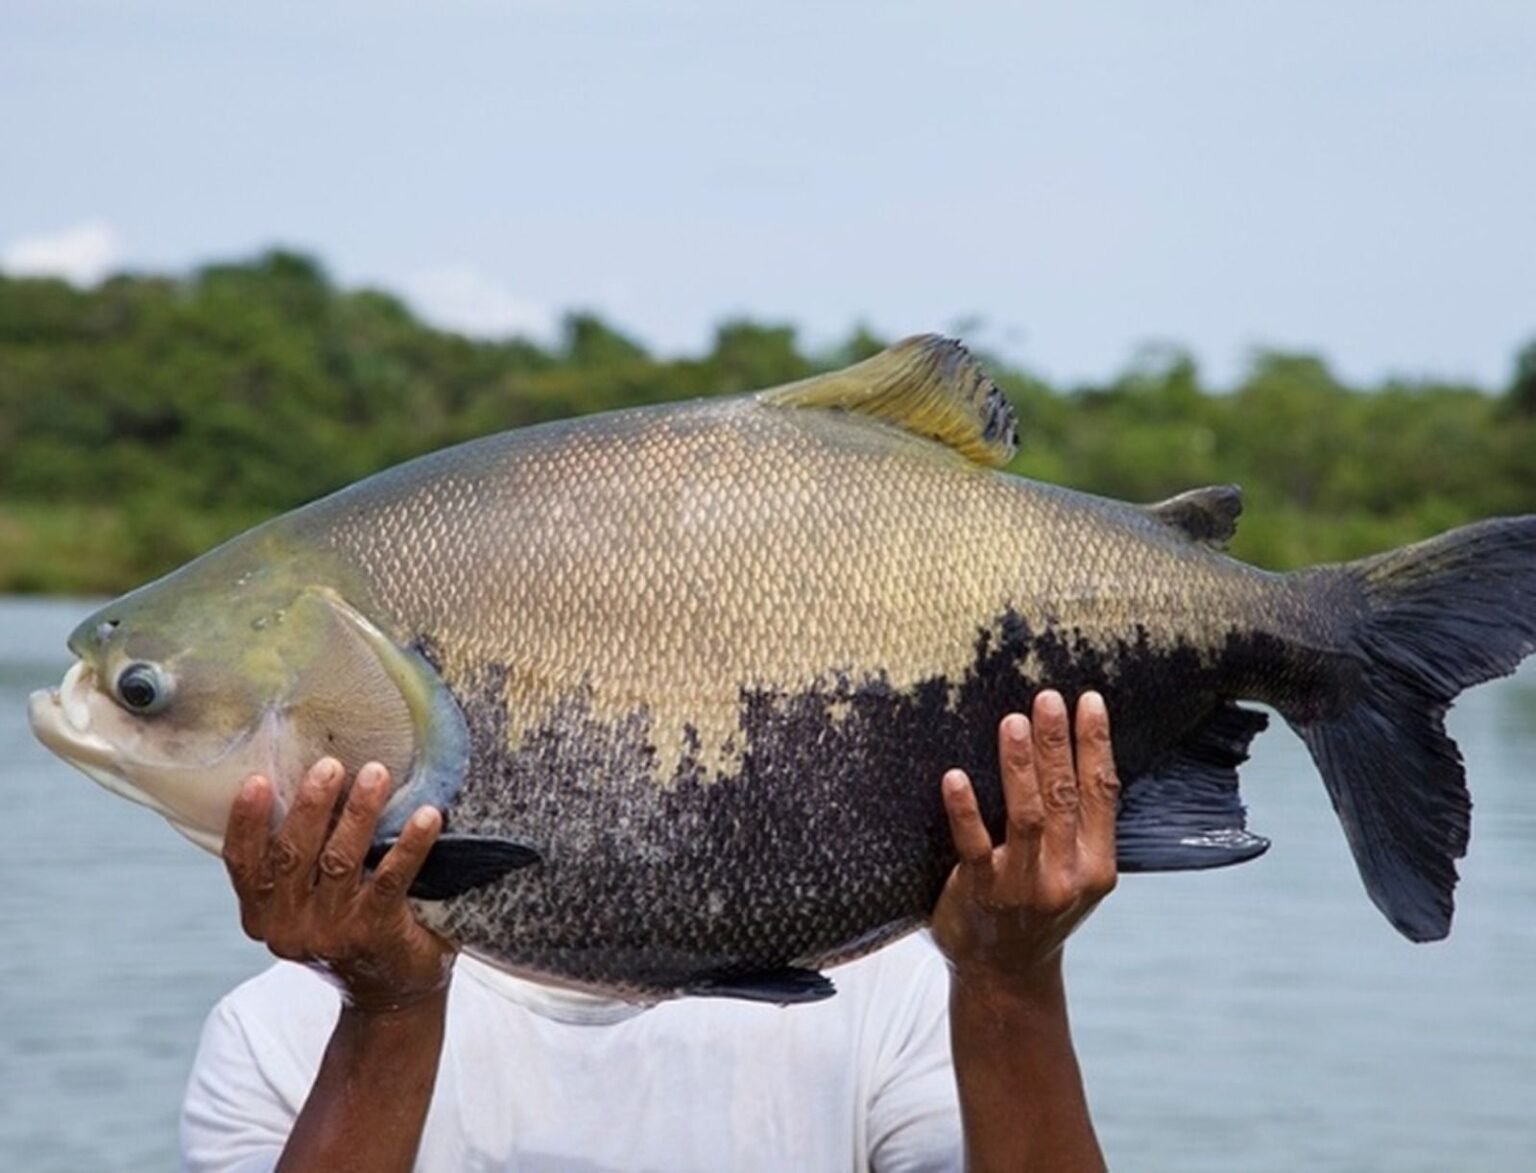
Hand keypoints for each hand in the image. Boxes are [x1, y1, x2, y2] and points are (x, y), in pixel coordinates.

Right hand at [222, 758, 455, 1012]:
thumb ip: (301, 856)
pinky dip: (410, 845)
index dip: (245, 821)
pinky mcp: (375, 934)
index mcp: (263, 914)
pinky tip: (428, 816)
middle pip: (292, 856)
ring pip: (340, 862)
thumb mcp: (310, 898)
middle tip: (330, 765)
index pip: (242, 864)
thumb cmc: (349, 924)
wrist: (391, 991)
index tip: (257, 780)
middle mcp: (288, 928)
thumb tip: (310, 774)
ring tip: (376, 773)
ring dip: (359, 813)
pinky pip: (391, 880)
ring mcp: (331, 934)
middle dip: (310, 806)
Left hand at [931, 690, 1118, 990]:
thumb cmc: (1037, 910)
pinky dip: (966, 809)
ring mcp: (1023, 886)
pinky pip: (973, 844)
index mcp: (1097, 867)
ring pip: (1028, 816)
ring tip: (1013, 721)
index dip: (1096, 745)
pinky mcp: (981, 892)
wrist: (1005, 975)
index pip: (1101, 794)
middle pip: (1065, 797)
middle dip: (1058, 744)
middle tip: (1048, 697)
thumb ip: (1080, 827)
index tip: (1089, 701)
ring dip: (1021, 766)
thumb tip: (1076, 749)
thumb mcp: (1076, 875)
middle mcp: (1066, 876)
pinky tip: (955, 776)